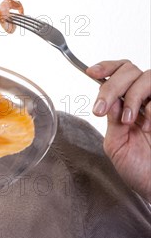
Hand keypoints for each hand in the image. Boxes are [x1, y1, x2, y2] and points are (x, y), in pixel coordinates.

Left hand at [87, 60, 150, 201]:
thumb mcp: (116, 144)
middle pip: (129, 70)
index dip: (106, 67)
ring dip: (133, 96)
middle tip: (102, 108)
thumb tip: (108, 99)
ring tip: (129, 120)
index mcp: (127, 104)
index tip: (92, 73)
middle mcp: (144, 100)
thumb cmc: (138, 169)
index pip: (118, 73)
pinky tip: (148, 126)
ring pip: (147, 77)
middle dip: (112, 87)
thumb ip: (112, 120)